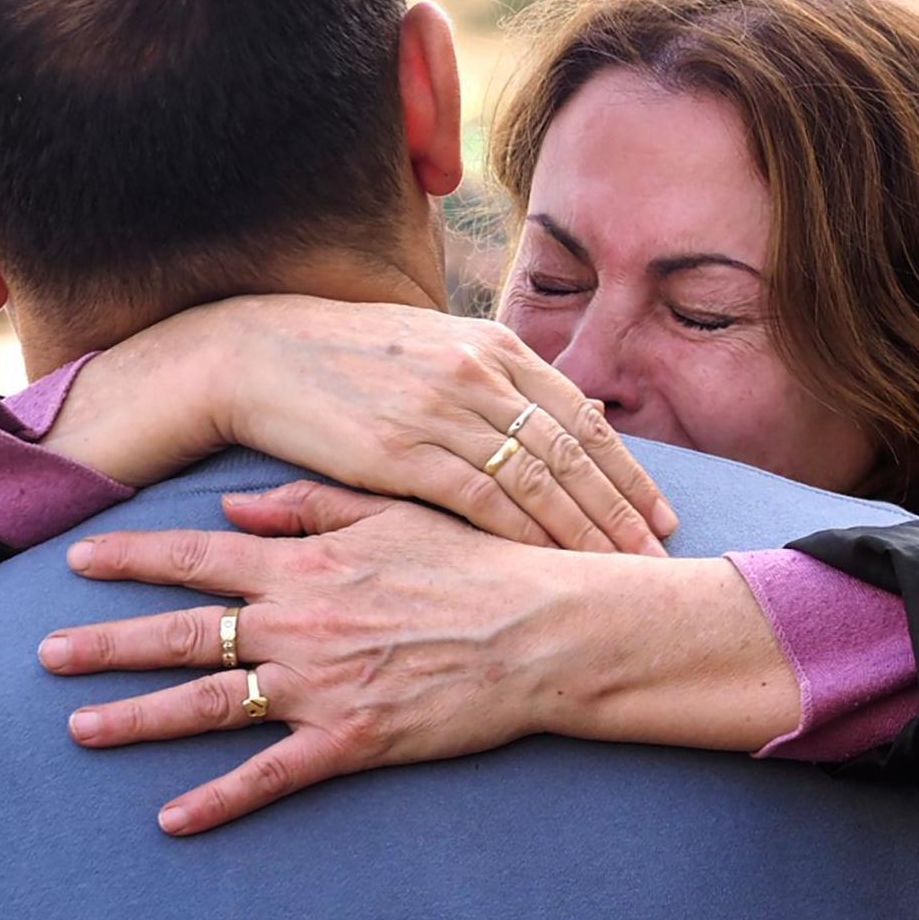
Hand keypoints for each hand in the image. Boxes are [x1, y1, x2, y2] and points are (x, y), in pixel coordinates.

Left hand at [41, 481, 794, 835]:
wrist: (539, 629)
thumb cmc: (474, 564)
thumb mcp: (391, 513)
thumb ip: (306, 508)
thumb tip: (232, 508)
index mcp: (304, 565)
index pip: (196, 558)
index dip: (133, 559)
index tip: (78, 560)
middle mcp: (296, 624)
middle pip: (180, 634)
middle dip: (105, 643)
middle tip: (45, 654)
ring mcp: (317, 685)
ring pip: (206, 705)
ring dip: (136, 718)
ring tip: (80, 728)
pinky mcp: (349, 741)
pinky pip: (268, 776)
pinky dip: (217, 801)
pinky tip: (172, 819)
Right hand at [45, 295, 676, 554]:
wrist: (257, 352)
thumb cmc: (343, 358)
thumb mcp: (430, 349)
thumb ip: (491, 380)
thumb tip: (548, 417)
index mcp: (492, 345)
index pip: (580, 418)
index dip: (627, 472)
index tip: (661, 515)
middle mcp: (480, 372)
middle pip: (574, 454)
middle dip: (623, 511)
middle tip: (661, 558)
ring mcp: (444, 410)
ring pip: (539, 481)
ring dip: (586, 533)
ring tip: (622, 573)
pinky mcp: (403, 451)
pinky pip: (484, 501)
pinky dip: (526, 537)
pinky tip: (550, 569)